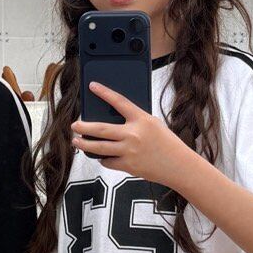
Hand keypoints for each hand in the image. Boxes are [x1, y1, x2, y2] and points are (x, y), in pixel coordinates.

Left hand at [73, 83, 193, 187]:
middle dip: (84, 127)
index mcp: (141, 119)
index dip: (104, 92)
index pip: (119, 101)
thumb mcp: (153, 124)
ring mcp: (129, 151)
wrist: (178, 165)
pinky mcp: (128, 166)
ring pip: (99, 147)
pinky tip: (102, 156)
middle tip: (74, 125)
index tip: (92, 87)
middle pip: (101, 129)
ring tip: (76, 141)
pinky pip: (108, 161)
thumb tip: (112, 120)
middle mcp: (133, 134)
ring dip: (85, 144)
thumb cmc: (167, 143)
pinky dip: (104, 158)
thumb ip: (134, 121)